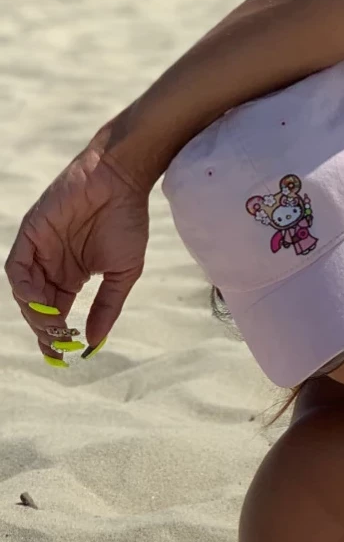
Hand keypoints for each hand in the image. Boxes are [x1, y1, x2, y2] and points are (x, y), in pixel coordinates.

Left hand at [6, 138, 149, 359]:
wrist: (121, 183)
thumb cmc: (127, 223)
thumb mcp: (123, 274)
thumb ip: (107, 307)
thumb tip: (94, 342)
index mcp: (72, 276)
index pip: (56, 312)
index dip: (56, 336)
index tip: (64, 357)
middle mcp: (51, 266)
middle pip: (37, 307)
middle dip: (46, 329)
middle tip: (59, 344)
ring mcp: (39, 251)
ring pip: (24, 292)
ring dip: (35, 313)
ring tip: (53, 325)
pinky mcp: (31, 235)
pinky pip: (18, 268)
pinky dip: (25, 288)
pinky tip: (40, 301)